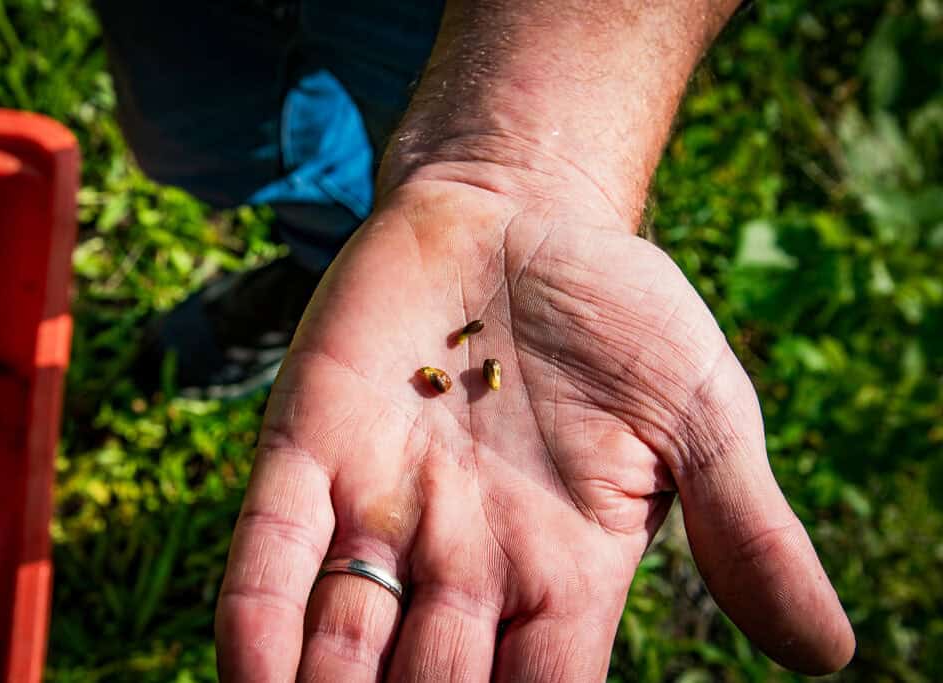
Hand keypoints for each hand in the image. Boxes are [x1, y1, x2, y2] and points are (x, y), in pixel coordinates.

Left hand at [215, 174, 853, 680]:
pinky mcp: (310, 446)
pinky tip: (252, 673)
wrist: (523, 213)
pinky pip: (273, 551)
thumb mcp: (703, 417)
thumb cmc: (619, 318)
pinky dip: (257, 618)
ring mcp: (380, 509)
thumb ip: (747, 528)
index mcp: (559, 574)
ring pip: (340, 643)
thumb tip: (828, 653)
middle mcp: (462, 563)